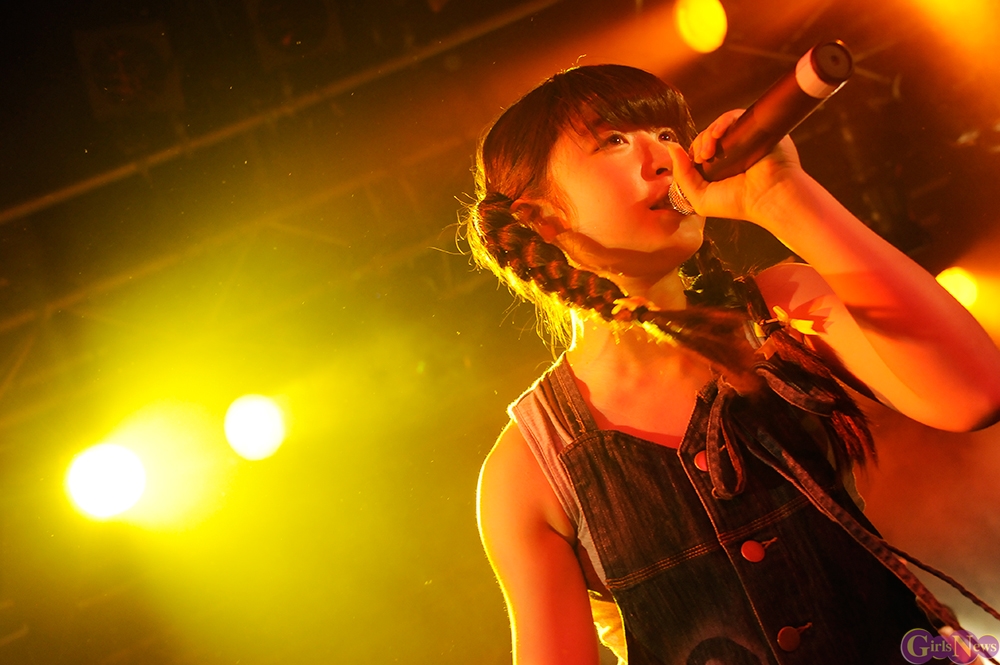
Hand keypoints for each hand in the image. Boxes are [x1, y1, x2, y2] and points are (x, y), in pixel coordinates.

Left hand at [665, 110, 806, 226]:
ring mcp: (743, 140)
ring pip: (718, 127)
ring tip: (710, 151)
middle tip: (703, 158)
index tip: (695, 163)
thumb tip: (671, 147)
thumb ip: (682, 175)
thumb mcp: (699, 197)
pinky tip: (719, 134)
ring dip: (708, 135)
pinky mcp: (754, 129)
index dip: (691, 154)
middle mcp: (731, 154)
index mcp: (719, 169)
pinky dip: (723, 122)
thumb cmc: (737, 203)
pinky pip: (734, 117)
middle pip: (706, 137)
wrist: (769, 196)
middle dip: (699, 144)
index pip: (698, 151)